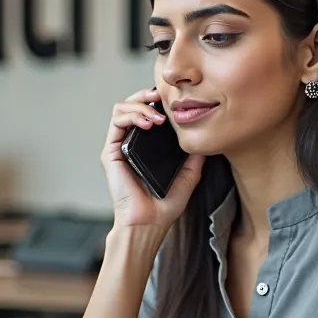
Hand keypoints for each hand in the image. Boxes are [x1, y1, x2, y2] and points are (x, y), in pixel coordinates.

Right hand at [101, 86, 204, 231]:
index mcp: (147, 145)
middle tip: (162, 96)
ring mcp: (120, 145)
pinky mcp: (111, 152)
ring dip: (141, 104)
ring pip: (122, 108)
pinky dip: (133, 115)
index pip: (148, 111)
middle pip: (133, 104)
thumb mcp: (189, 174)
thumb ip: (195, 155)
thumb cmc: (165, 204)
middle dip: (147, 94)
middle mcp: (131, 142)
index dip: (158, 100)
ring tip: (159, 116)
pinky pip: (116, 121)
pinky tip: (149, 122)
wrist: (149, 223)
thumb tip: (205, 135)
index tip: (174, 98)